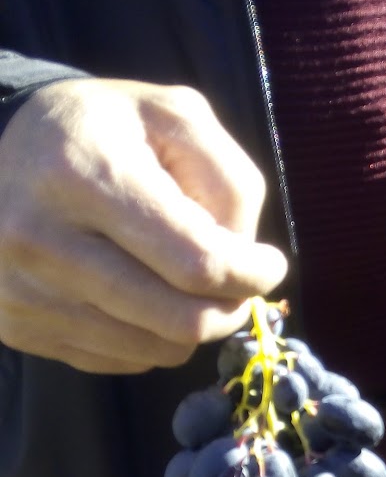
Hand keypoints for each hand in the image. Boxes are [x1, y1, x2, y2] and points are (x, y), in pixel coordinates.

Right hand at [0, 78, 287, 372]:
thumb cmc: (105, 129)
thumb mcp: (176, 116)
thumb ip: (228, 180)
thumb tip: (241, 262)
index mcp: (83, 175)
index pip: (198, 262)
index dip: (252, 274)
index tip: (269, 265)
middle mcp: (40, 239)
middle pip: (180, 320)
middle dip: (230, 307)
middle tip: (239, 284)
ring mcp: (21, 291)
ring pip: (155, 351)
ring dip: (192, 326)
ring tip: (186, 282)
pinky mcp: (14, 327)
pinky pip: (119, 361)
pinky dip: (150, 337)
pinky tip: (141, 294)